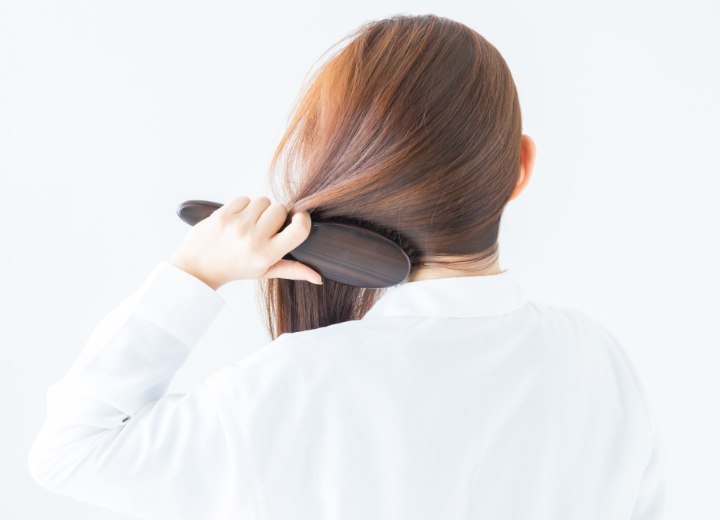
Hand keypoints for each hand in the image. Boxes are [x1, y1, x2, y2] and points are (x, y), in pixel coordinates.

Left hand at [169, 195, 322, 289]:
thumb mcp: (264, 272)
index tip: (298, 219)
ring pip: (263, 200)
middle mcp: (253, 240)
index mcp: (267, 256)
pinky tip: (237, 219)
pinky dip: (243, 205)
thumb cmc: (235, 268)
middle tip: (264, 228)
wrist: (197, 267)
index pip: (299, 231)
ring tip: (249, 223)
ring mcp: (237, 226)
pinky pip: (244, 198)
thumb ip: (292, 271)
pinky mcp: (222, 215)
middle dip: (275, 215)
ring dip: (259, 208)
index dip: (302, 220)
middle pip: (280, 209)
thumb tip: (318, 277)